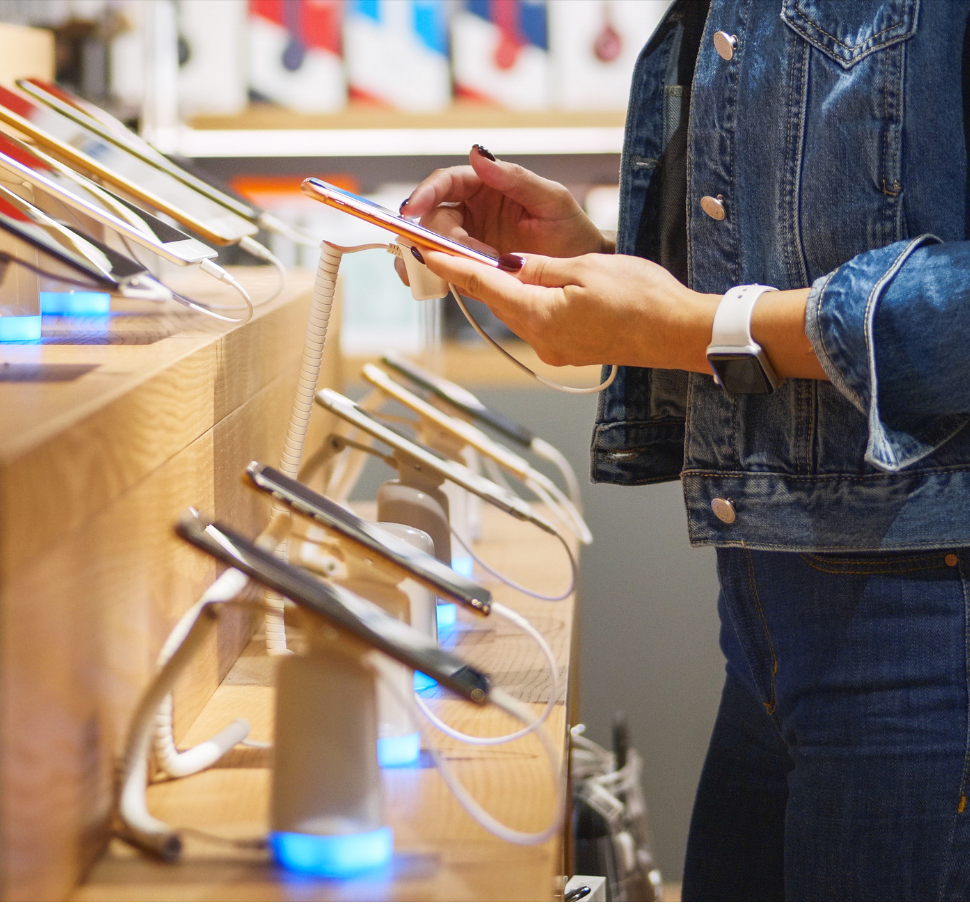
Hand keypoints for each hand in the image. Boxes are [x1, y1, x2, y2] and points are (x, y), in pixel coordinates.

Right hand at [396, 145, 610, 285]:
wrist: (581, 274)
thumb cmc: (572, 231)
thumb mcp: (551, 200)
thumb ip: (516, 178)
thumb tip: (477, 155)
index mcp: (486, 187)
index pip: (446, 183)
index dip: (426, 193)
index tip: (413, 209)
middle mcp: (472, 212)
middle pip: (434, 217)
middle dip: (434, 235)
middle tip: (454, 253)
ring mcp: (469, 242)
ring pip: (431, 244)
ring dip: (423, 256)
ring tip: (423, 270)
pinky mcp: (470, 270)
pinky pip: (443, 269)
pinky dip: (430, 275)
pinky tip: (428, 282)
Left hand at [418, 246, 712, 369]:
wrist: (677, 333)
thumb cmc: (641, 298)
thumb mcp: (584, 269)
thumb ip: (538, 268)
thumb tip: (506, 264)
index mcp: (539, 314)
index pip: (483, 284)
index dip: (451, 266)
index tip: (424, 251)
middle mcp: (540, 337)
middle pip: (494, 299)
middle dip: (470, 273)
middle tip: (448, 246)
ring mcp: (554, 347)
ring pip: (514, 309)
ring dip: (498, 286)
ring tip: (482, 259)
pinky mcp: (567, 348)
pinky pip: (534, 319)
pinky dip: (523, 299)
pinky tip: (525, 282)